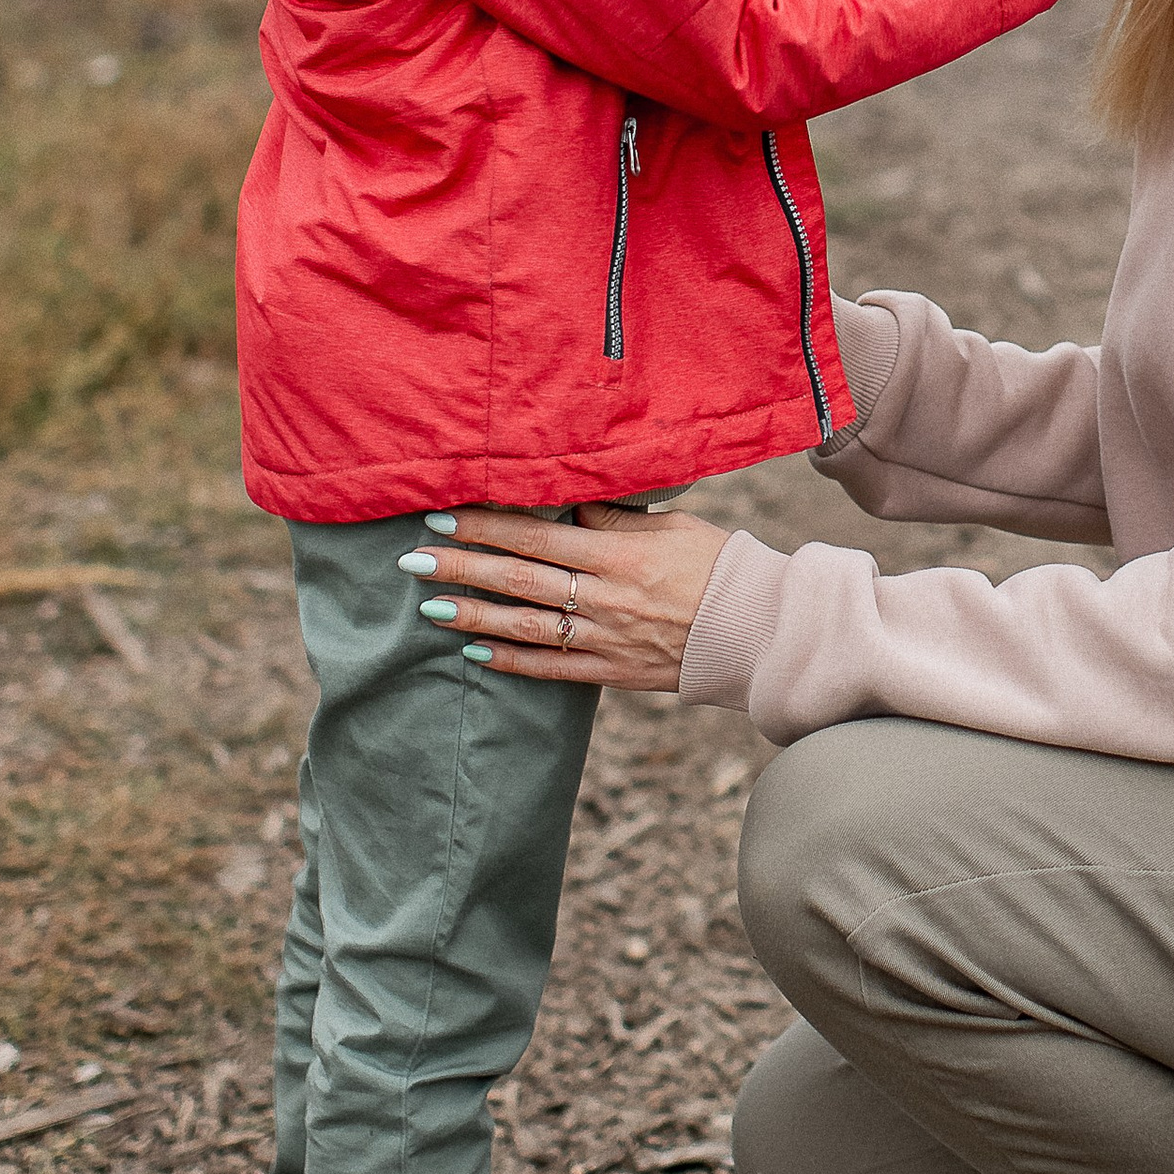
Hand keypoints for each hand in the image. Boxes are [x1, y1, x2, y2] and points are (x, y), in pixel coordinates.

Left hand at [402, 505, 730, 691]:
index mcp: (619, 553)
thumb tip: (564, 502)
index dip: (486, 526)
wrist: (760, 629)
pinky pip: (552, 668)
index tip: (444, 517)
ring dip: (474, 613)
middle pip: (520, 579)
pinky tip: (475, 650)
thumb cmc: (719, 565)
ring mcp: (607, 638)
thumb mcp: (671, 526)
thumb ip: (615, 517)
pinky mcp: (613, 672)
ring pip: (526, 625)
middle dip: (462, 566)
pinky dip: (511, 660)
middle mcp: (606, 597)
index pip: (537, 535)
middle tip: (413, 558)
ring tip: (430, 604)